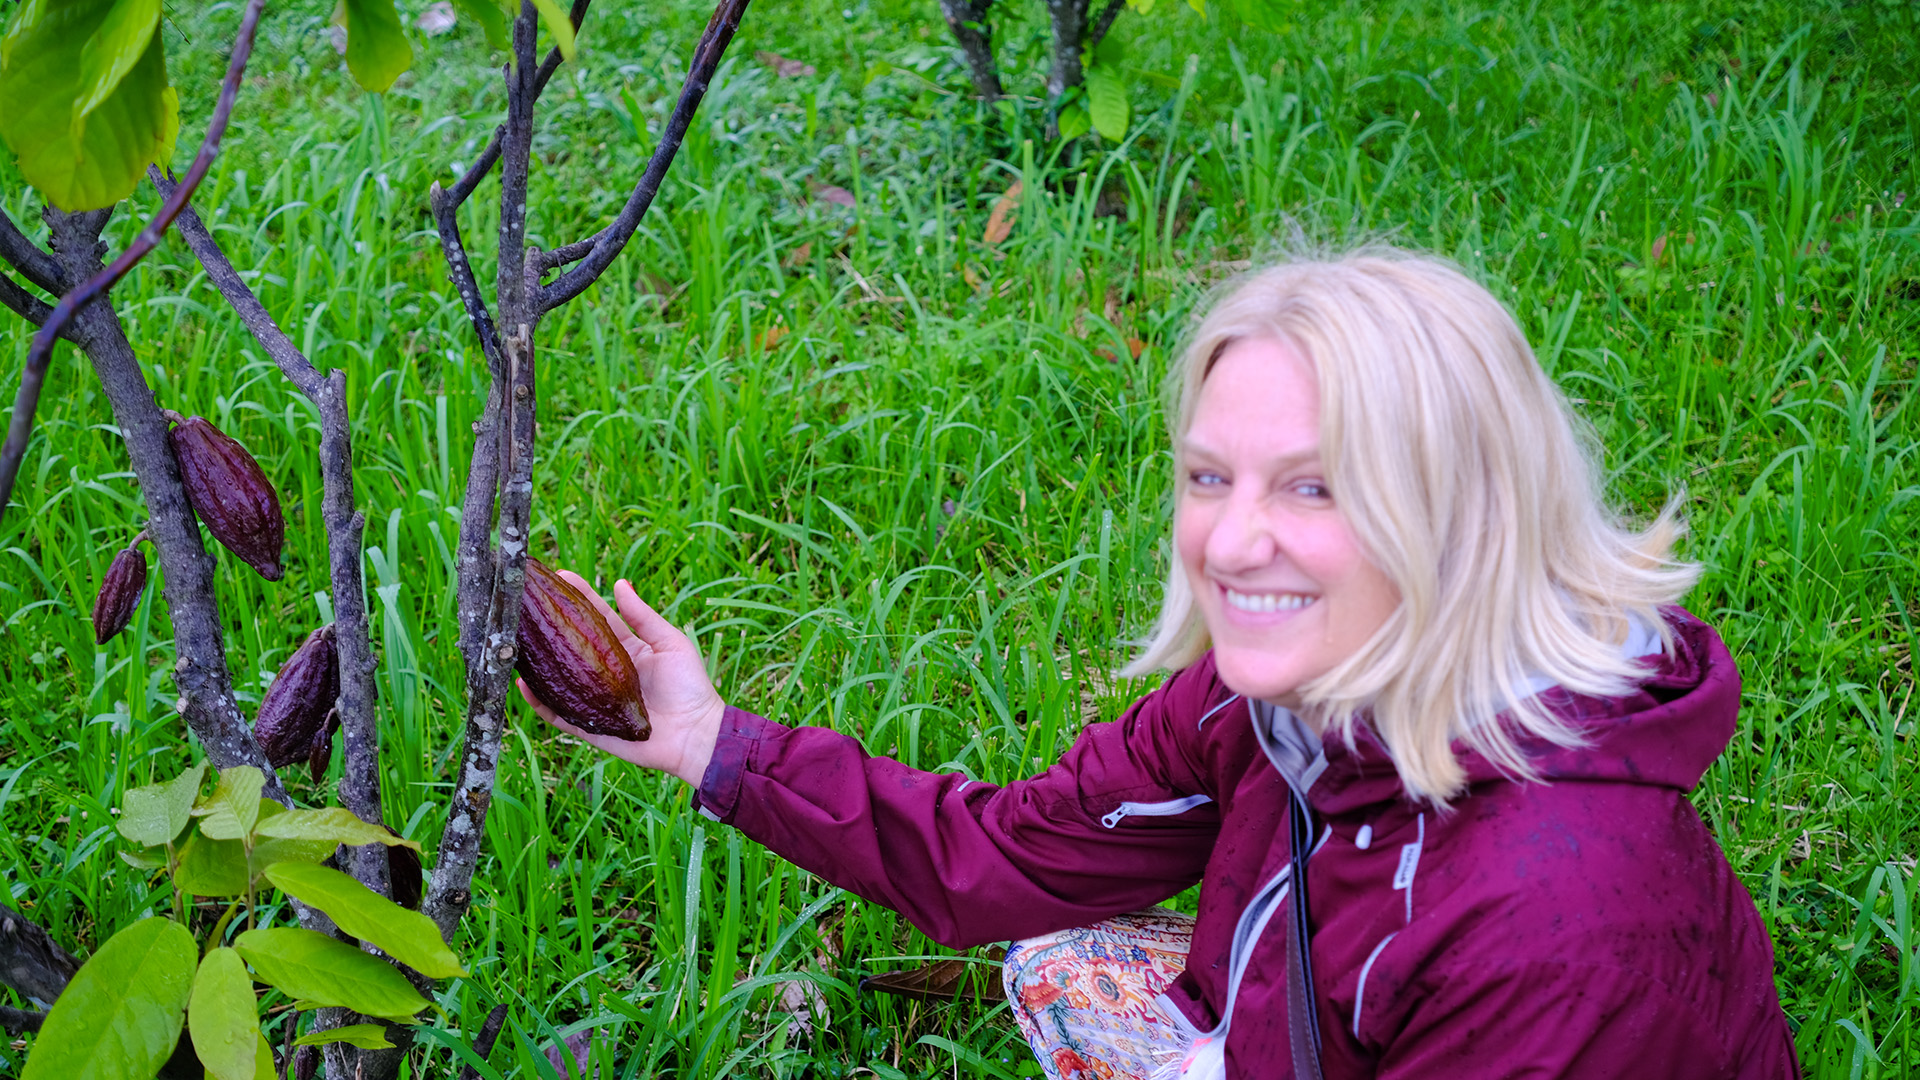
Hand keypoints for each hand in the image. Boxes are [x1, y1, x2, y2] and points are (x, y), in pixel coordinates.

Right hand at [517, 572, 724, 787]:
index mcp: (626, 651)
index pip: (597, 619)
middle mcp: (607, 673)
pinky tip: (523, 684)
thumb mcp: (670, 643)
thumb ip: (643, 617)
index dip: (579, 598)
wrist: (695, 735)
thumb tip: (620, 584)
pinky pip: (560, 713)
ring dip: (540, 662)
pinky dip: (540, 702)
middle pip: (574, 646)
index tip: (559, 576)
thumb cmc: (690, 686)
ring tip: (517, 639)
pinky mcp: (591, 725)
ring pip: (561, 678)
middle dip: (552, 624)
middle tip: (529, 602)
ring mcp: (597, 699)